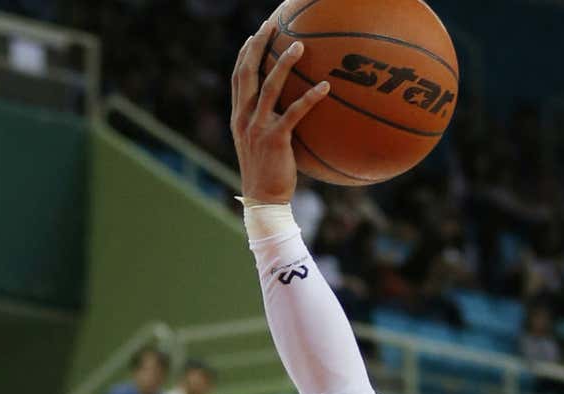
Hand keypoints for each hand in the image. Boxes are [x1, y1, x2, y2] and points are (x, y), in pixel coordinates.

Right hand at [229, 17, 329, 203]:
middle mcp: (244, 117)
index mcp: (238, 116)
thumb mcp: (261, 144)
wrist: (264, 199)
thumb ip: (267, 124)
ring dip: (284, 63)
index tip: (255, 35)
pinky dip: (310, 98)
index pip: (238, 77)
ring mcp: (258, 127)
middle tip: (271, 25)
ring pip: (269, 86)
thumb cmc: (268, 173)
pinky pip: (294, 112)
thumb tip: (287, 111)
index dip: (245, 54)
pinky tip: (325, 87)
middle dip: (258, 46)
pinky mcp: (276, 138)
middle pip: (247, 72)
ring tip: (300, 45)